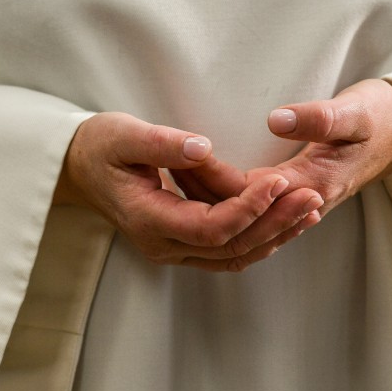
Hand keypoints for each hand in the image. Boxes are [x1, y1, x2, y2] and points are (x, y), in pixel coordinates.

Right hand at [52, 112, 323, 271]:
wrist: (80, 167)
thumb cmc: (100, 146)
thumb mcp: (123, 134)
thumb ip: (160, 142)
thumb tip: (201, 147)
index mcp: (148, 220)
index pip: (211, 227)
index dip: (249, 207)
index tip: (279, 179)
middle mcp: (163, 245)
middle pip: (231, 248)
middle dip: (275, 223)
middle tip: (311, 196)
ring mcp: (174, 249)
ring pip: (235, 255)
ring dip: (275, 234)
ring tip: (311, 208)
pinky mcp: (185, 243)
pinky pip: (229, 250)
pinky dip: (261, 236)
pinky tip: (288, 218)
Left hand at [172, 79, 391, 217]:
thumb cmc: (381, 117)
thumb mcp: (355, 111)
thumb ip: (319, 117)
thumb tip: (279, 119)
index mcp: (311, 184)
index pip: (246, 191)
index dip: (209, 177)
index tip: (177, 156)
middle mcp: (303, 202)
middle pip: (238, 209)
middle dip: (198, 190)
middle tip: (160, 164)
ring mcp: (300, 203)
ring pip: (244, 214)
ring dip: (208, 197)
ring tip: (170, 171)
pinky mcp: (298, 197)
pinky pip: (254, 210)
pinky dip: (226, 200)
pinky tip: (201, 187)